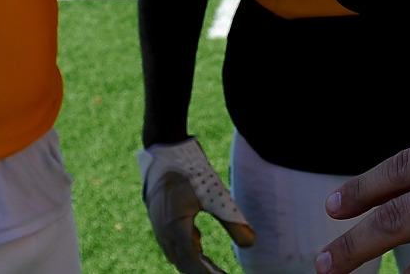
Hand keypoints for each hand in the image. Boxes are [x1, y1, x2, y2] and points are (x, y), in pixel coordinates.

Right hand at [137, 137, 256, 273]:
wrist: (165, 148)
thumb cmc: (190, 170)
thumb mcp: (216, 196)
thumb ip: (233, 221)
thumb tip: (251, 244)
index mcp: (175, 229)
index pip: (193, 263)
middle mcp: (163, 231)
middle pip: (182, 262)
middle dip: (201, 272)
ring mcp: (158, 224)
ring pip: (175, 254)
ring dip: (193, 263)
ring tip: (212, 268)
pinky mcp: (159, 216)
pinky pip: (172, 241)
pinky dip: (186, 249)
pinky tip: (199, 244)